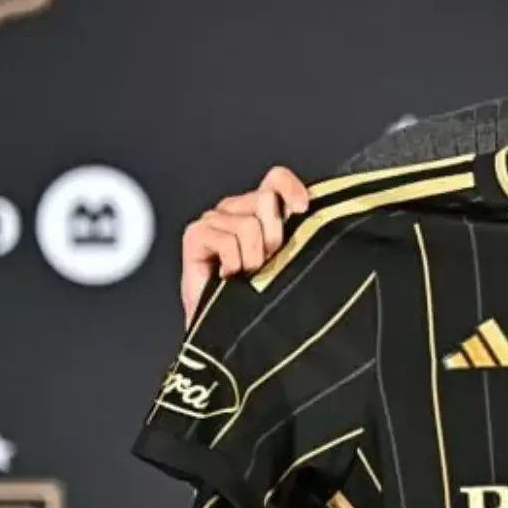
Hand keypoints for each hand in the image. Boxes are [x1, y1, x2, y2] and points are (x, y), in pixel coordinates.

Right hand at [179, 166, 310, 326]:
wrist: (226, 328)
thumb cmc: (258, 297)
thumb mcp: (288, 261)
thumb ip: (298, 235)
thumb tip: (312, 217)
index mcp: (261, 211)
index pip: (275, 179)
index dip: (290, 187)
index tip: (301, 208)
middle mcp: (237, 210)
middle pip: (265, 199)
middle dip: (274, 238)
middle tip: (266, 263)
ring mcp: (215, 220)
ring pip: (247, 224)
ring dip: (253, 258)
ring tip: (246, 274)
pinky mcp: (196, 234)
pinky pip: (226, 241)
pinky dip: (233, 264)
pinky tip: (227, 277)